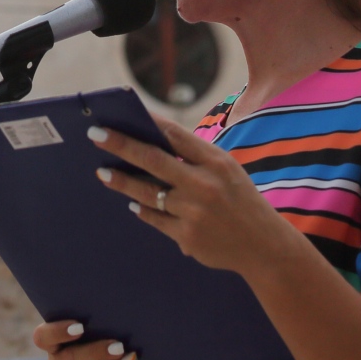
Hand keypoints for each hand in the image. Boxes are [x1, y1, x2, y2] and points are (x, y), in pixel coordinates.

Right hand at [32, 320, 137, 359]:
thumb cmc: (95, 346)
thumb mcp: (88, 337)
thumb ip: (93, 326)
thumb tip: (115, 315)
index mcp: (52, 346)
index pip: (43, 337)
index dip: (58, 331)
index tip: (81, 327)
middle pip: (68, 359)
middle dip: (96, 352)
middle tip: (119, 347)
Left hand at [88, 116, 291, 276]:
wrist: (264, 247)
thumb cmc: (240, 200)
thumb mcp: (227, 170)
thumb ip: (195, 157)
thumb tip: (152, 141)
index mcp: (216, 162)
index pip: (174, 135)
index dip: (146, 122)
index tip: (123, 113)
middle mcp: (203, 184)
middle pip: (152, 159)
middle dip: (121, 145)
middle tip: (96, 135)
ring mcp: (193, 212)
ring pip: (147, 192)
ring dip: (121, 181)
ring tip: (103, 173)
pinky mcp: (186, 237)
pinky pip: (155, 218)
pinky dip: (141, 209)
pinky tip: (131, 202)